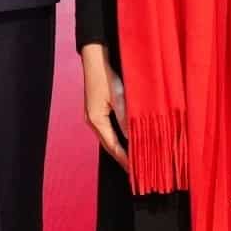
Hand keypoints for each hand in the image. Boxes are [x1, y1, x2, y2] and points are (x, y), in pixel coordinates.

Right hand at [79, 44, 125, 167]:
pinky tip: (127, 141)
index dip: (124, 159)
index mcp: (96, 119)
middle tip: (137, 170)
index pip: (112, 146)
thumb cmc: (106, 75)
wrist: (94, 59)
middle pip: (109, 145)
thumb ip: (126, 119)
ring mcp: (93, 116)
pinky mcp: (97, 111)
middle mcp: (93, 121)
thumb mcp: (119, 97)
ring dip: (121, 149)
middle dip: (122, 158)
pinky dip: (118, 138)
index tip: (136, 171)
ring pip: (109, 139)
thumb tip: (134, 138)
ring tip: (134, 159)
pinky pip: (108, 130)